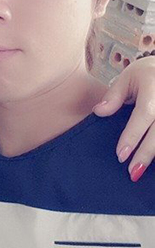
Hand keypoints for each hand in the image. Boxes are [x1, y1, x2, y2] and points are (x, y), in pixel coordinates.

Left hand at [93, 57, 154, 180]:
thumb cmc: (146, 74)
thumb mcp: (127, 78)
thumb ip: (113, 96)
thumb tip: (98, 112)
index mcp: (154, 87)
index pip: (144, 114)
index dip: (133, 136)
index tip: (120, 155)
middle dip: (146, 153)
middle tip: (133, 172)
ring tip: (142, 171)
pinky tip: (154, 164)